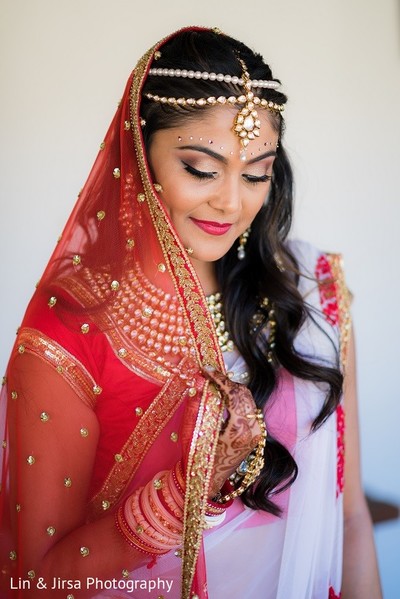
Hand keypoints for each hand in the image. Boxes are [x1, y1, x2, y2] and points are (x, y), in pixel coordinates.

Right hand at [203, 369, 262, 497]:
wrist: (207, 483)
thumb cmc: (197, 460)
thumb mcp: (192, 431)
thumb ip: (196, 404)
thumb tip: (199, 381)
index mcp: (239, 430)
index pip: (233, 393)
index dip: (219, 378)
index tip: (206, 368)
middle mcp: (253, 430)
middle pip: (243, 394)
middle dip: (226, 382)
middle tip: (208, 376)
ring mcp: (257, 433)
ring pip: (248, 400)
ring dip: (232, 390)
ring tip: (214, 386)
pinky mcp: (256, 435)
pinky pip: (248, 409)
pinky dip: (237, 400)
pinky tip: (223, 399)